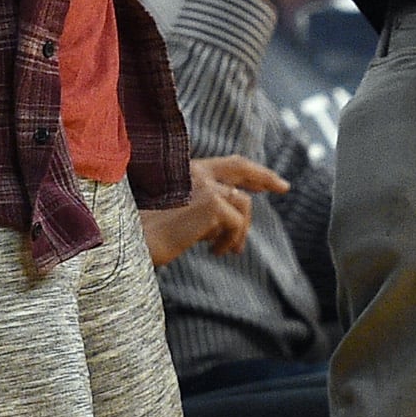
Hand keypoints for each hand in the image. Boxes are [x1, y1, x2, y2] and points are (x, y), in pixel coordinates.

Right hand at [140, 155, 288, 265]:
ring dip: (239, 230)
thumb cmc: (146, 235)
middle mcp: (195, 171)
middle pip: (241, 168)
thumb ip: (204, 208)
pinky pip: (237, 224)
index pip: (227, 164)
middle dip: (265, 177)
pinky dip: (229, 241)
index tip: (269, 181)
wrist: (131, 243)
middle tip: (284, 187)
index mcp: (186, 171)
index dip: (252, 171)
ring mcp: (204, 184)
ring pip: (242, 205)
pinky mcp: (211, 203)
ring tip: (225, 250)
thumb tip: (233, 219)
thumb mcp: (178, 214)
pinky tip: (214, 252)